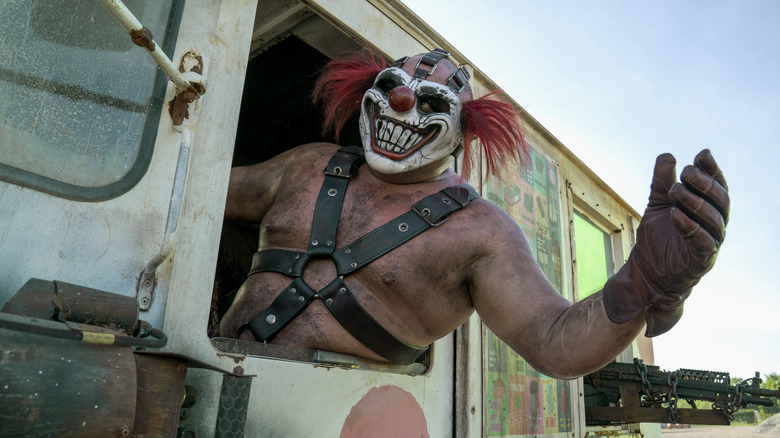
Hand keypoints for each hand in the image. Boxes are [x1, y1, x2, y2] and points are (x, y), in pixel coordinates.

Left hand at [603, 149, 728, 335]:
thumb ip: (662, 182)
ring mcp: (711, 243)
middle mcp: (715, 225)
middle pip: (720, 201)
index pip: (718, 187)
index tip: (702, 154)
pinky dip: (690, 226)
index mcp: (709, 210)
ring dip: (694, 202)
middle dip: (704, 183)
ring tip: (674, 190)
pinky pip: (702, 242)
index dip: (713, 170)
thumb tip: (667, 155)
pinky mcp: (701, 260)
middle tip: (686, 171)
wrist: (648, 271)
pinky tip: (675, 214)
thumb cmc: (658, 237)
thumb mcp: (658, 204)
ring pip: (713, 220)